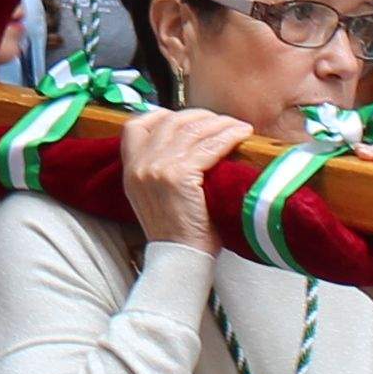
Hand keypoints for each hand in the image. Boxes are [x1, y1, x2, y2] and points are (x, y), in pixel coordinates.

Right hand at [118, 105, 243, 254]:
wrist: (180, 258)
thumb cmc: (177, 231)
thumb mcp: (153, 196)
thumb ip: (158, 169)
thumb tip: (186, 141)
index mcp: (131, 170)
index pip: (135, 126)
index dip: (161, 115)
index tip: (185, 117)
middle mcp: (140, 165)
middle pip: (171, 121)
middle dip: (199, 117)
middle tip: (221, 122)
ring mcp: (158, 168)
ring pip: (193, 129)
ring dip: (220, 124)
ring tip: (237, 127)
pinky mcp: (179, 175)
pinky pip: (209, 145)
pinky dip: (229, 136)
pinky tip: (241, 135)